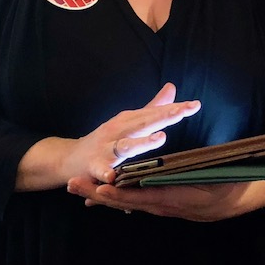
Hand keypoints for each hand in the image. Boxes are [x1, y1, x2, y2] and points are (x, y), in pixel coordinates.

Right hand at [15, 83, 200, 191]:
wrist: (69, 158)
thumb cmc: (106, 140)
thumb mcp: (129, 122)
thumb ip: (153, 107)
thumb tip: (172, 88)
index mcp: (129, 120)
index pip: (156, 112)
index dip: (175, 109)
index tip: (195, 105)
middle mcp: (118, 130)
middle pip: (144, 122)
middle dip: (164, 116)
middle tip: (182, 112)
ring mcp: (106, 148)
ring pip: (127, 145)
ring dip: (142, 142)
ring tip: (160, 138)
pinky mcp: (94, 166)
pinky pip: (101, 170)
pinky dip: (106, 173)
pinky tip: (114, 176)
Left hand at [67, 179, 264, 220]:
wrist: (243, 197)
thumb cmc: (228, 184)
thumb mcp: (207, 179)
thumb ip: (181, 179)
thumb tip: (156, 177)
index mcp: (171, 199)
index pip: (136, 197)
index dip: (114, 194)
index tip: (94, 190)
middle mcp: (164, 205)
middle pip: (126, 201)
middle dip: (99, 195)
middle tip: (73, 188)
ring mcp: (167, 206)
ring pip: (131, 202)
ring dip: (107, 197)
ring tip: (83, 192)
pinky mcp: (169, 204)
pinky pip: (142, 202)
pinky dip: (125, 198)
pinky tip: (113, 195)